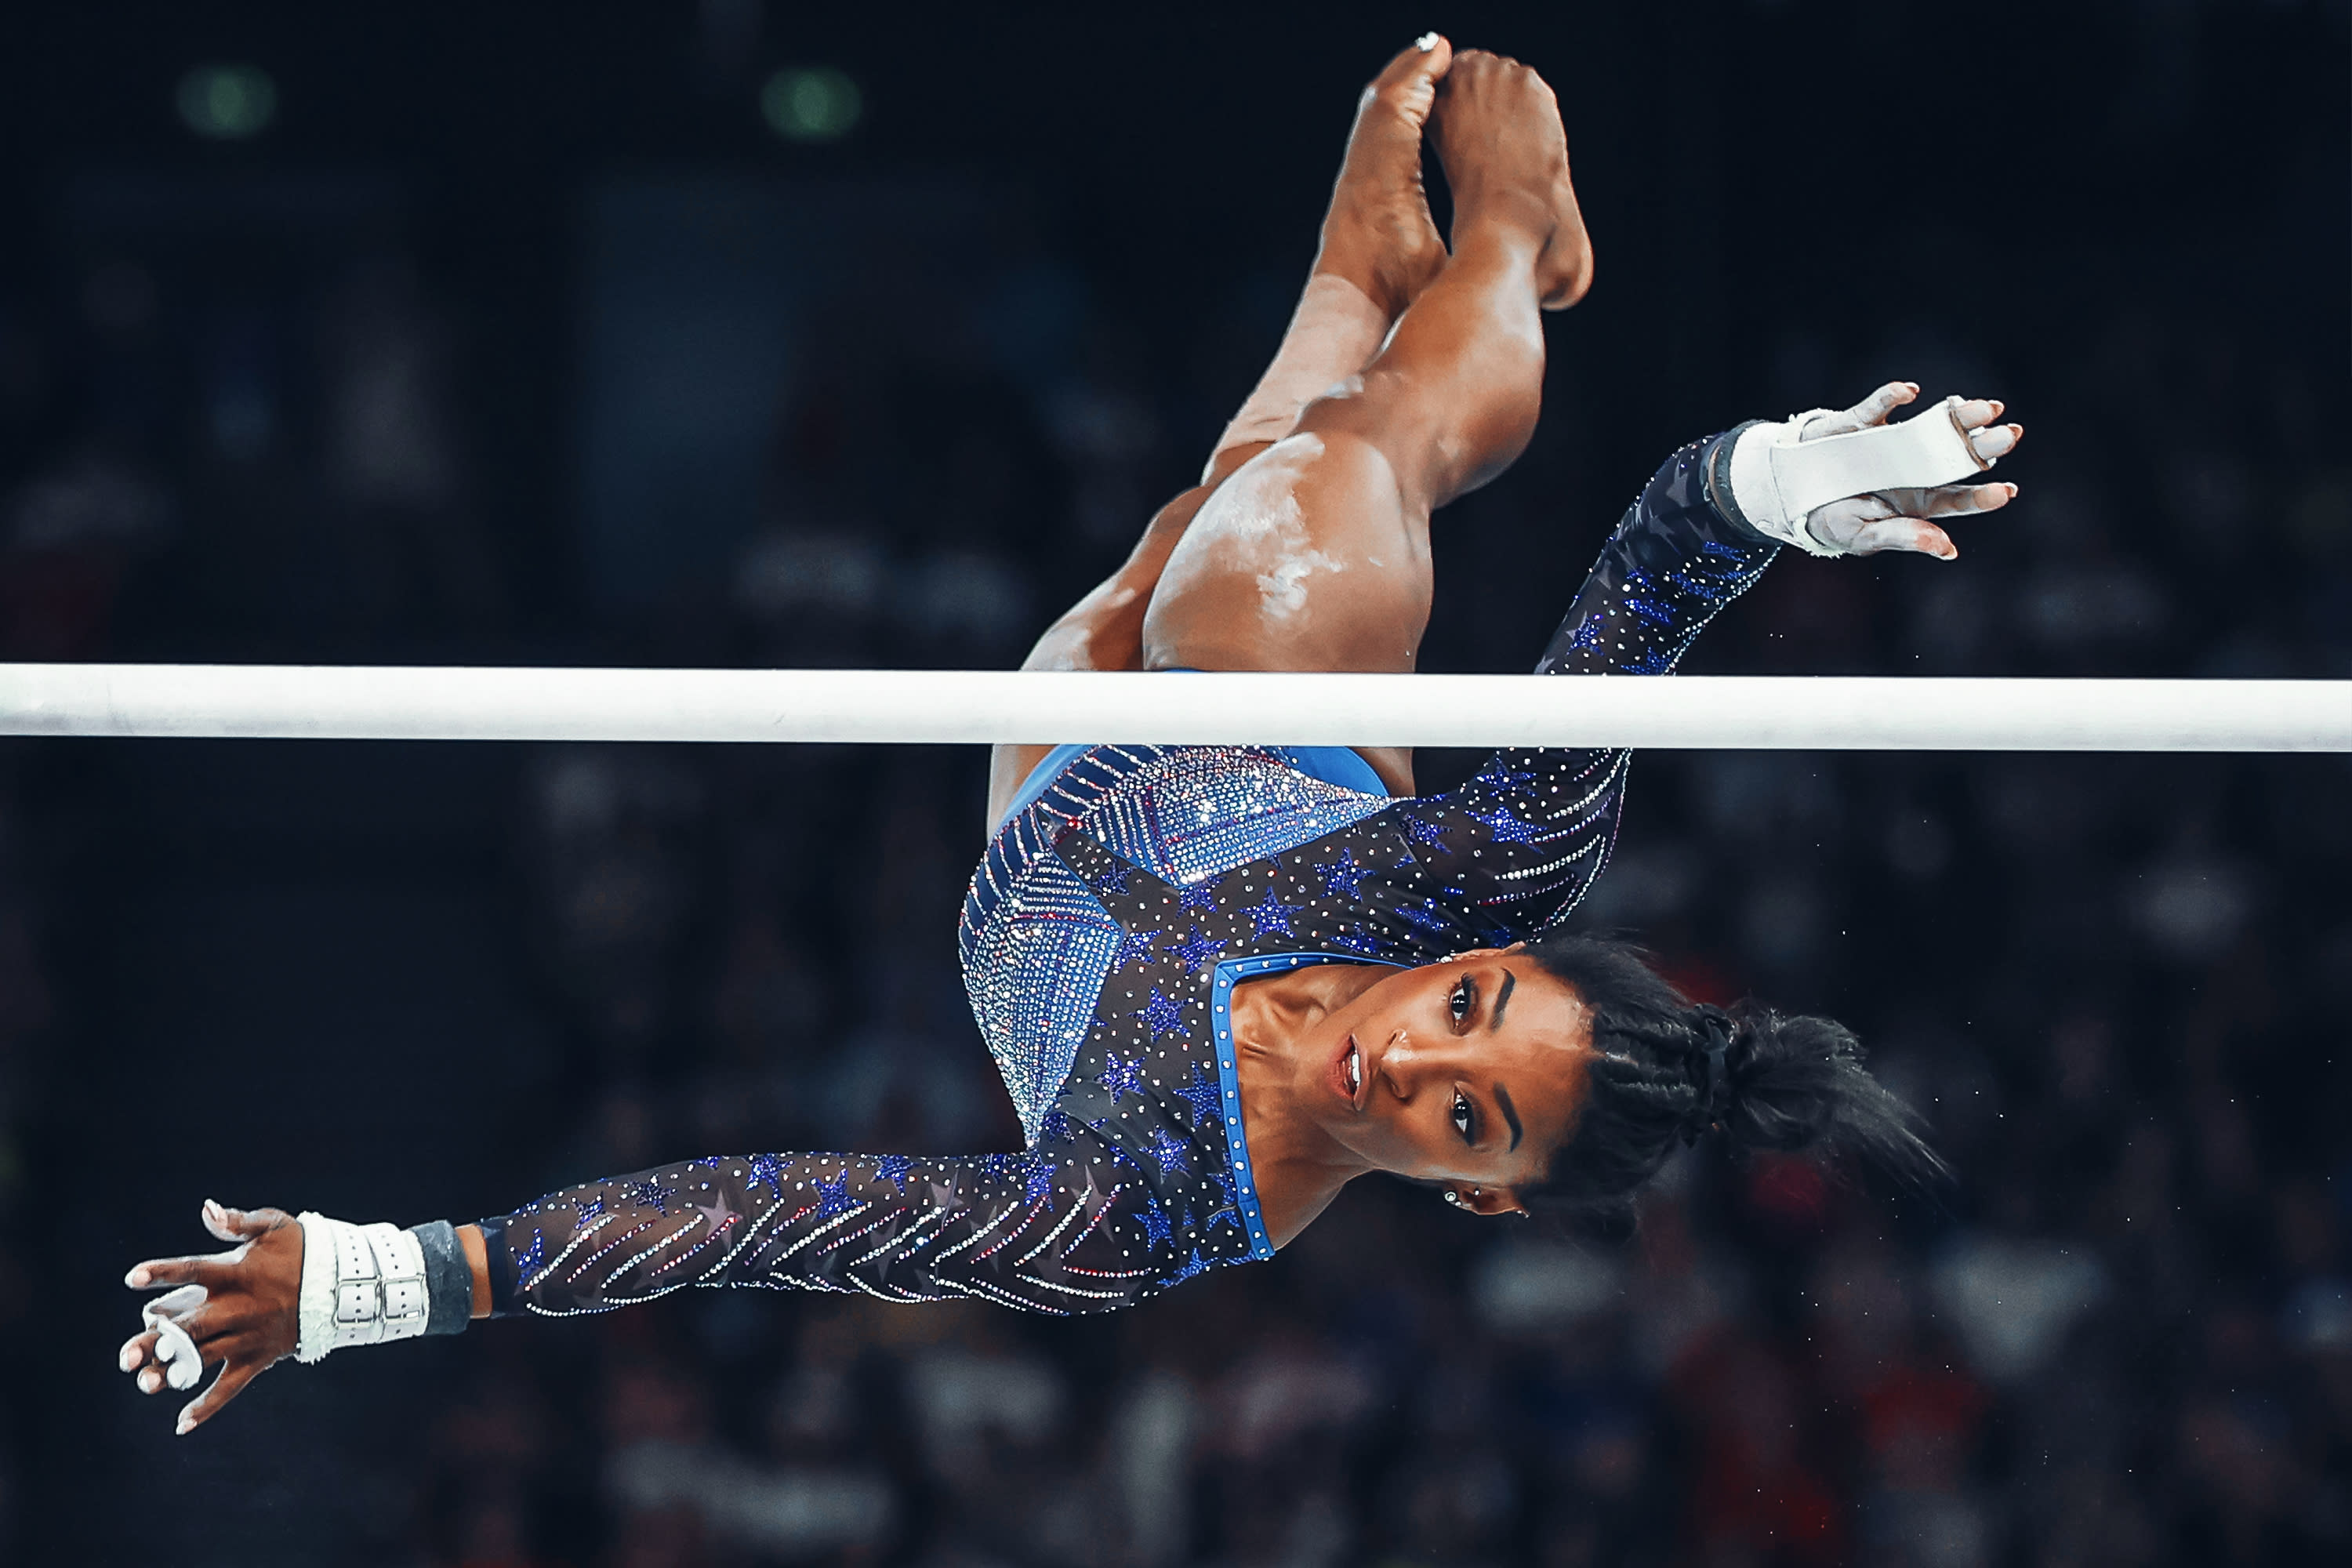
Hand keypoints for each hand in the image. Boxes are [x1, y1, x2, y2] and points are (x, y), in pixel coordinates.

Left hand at [119, 1200, 301, 1433]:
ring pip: (205, 1358)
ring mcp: (248, 1336)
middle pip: (192, 1327)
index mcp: (238, 1273)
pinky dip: (207, 1406)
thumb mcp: (273, 1226)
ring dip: (172, 1372)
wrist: (339, 1284)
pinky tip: (180, 1423)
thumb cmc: (299, 1250)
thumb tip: (205, 1209)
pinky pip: (230, 1387)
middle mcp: (239, 1307)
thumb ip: (237, 1221)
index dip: (164, 1273)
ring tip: (143, 1383)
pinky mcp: (257, 1358)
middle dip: (157, 1342)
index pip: (195, 1270)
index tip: (133, 1278)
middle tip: (126, 1356)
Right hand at [1796, 381, 2022, 558]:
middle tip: (2010, 434)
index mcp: (1917, 501)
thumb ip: (1903, 537)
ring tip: (1985, 408)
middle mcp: (1912, 468)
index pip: (1957, 498)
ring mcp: (1891, 442)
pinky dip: (1892, 397)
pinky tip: (1909, 392)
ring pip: (1931, 426)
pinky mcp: (1862, 422)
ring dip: (1958, 415)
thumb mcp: (1863, 536)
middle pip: (1956, 456)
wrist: (1790, 490)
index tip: (2007, 491)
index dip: (1983, 495)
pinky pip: (1879, 406)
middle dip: (1985, 445)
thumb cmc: (1832, 519)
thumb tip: (1948, 550)